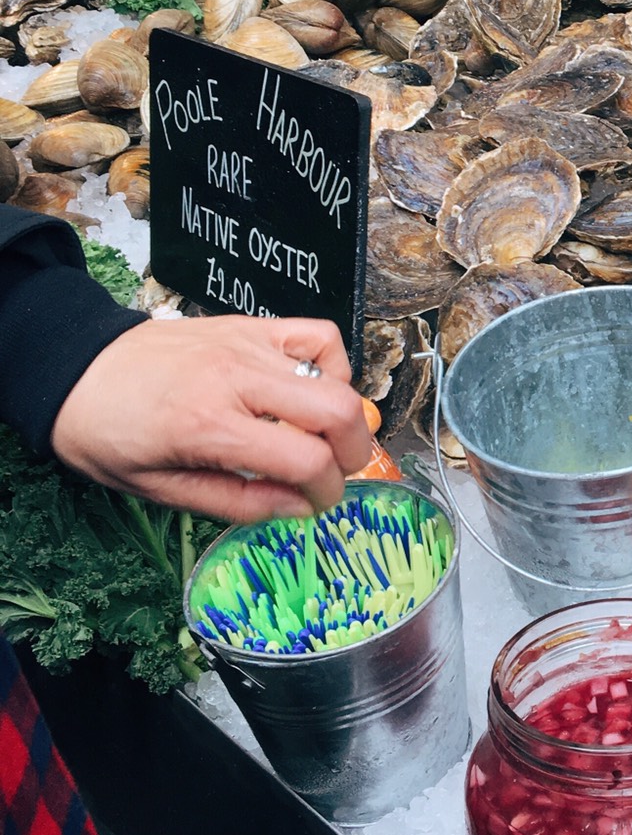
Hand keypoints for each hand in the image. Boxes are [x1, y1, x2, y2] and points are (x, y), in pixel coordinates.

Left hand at [51, 316, 372, 522]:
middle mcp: (237, 379)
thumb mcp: (159, 490)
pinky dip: (332, 366)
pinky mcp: (251, 326)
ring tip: (324, 435)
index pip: (305, 460)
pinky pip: (318, 336)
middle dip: (354, 454)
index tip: (317, 503)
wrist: (73, 369)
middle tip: (337, 473)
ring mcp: (248, 345)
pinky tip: (311, 389)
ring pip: (336, 375)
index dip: (327, 491)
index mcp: (209, 426)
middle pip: (338, 411)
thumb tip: (300, 507)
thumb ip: (236, 502)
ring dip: (345, 415)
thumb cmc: (107, 435)